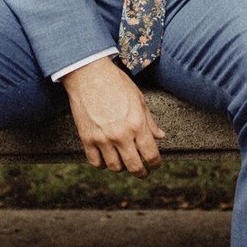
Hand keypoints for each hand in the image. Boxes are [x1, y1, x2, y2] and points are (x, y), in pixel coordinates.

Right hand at [61, 56, 164, 176]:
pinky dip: (102, 164)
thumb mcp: (139, 99)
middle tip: (143, 172)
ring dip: (122, 167)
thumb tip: (160, 136)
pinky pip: (96, 162)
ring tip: (124, 162)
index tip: (155, 164)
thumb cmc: (116, 83)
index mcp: (137, 124)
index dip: (156, 164)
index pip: (151, 155)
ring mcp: (102, 138)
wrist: (88, 74)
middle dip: (142, 172)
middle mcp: (121, 135)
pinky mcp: (87, 138)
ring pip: (115, 167)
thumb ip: (150, 121)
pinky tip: (106, 158)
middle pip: (134, 167)